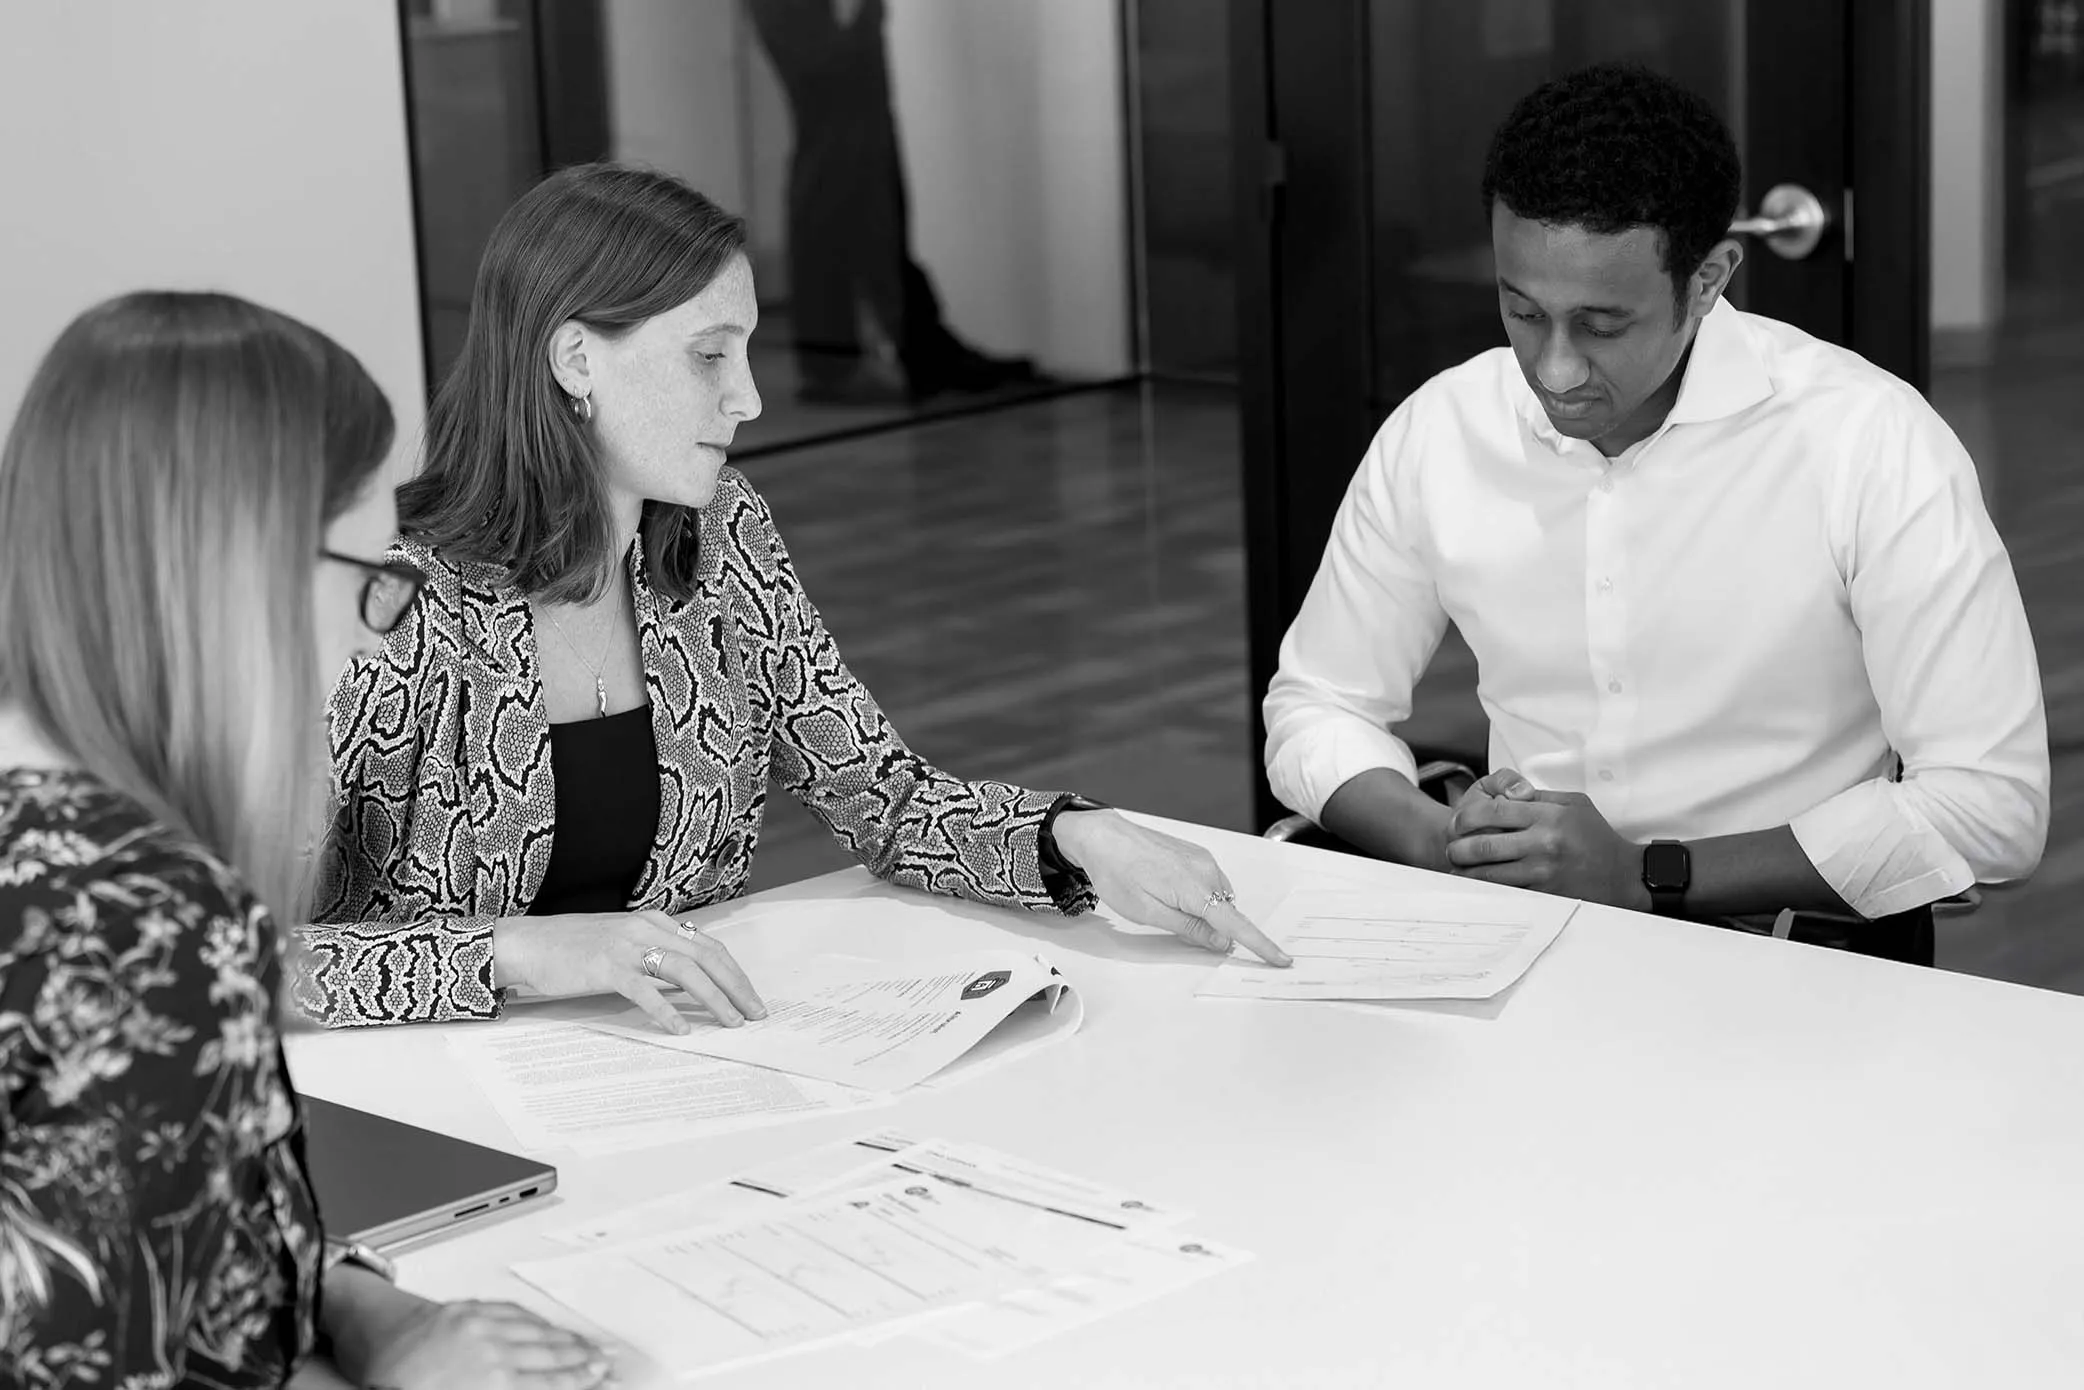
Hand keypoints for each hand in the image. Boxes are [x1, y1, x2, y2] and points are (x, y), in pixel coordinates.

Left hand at [360, 1297, 611, 1389]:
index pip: (549, 1385)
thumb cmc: (395, 1384)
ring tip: (590, 1346)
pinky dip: (537, 1321)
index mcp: (490, 1386)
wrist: (365, 1343)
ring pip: (537, 1335)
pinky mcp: (469, 1310)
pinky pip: (514, 1314)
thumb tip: (530, 1385)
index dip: (580, 1383)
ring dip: (568, 1341)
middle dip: (584, 1362)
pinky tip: (548, 1325)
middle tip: (607, 1364)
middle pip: (551, 1359)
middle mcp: (492, 1356)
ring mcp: (482, 1328)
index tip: (602, 1381)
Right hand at [494, 910, 767, 1033]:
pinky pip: (645, 990)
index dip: (734, 972)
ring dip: (714, 997)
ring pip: (685, 970)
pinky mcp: (605, 967)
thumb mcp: (622, 942)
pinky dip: (667, 1010)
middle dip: (736, 986)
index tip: (750, 996)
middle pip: (706, 956)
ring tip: (731, 1021)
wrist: (527, 943)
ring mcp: (626, 946)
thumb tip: (687, 979)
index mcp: (653, 921)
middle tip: (755, 1013)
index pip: (708, 946)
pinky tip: (681, 1028)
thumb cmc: (572, 947)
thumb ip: (653, 953)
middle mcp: (646, 928)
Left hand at [1051, 810, 1290, 965]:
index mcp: (1196, 889)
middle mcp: (1206, 870)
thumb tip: (1223, 943)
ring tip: (1163, 902)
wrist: (1102, 836)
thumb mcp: (1149, 912)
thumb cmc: (1118, 873)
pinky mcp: (1195, 853)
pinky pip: (1210, 882)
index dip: (1261, 945)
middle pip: (1227, 913)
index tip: (1281, 960)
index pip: (1237, 924)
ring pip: (1218, 898)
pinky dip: (1200, 895)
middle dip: (1216, 929)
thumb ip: (1190, 929)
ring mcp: (1202, 859)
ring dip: (1206, 911)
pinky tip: (1170, 891)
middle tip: (1175, 925)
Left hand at [1443, 769, 1642, 905]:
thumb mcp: (1573, 804)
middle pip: (1483, 845)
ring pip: (1489, 874)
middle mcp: (1543, 843)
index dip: (1466, 816)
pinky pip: (1506, 893)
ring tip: (1455, 869)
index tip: (1456, 822)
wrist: (1622, 875)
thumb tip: (1508, 793)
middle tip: (1450, 849)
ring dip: (1465, 873)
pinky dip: (1486, 891)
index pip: (1493, 811)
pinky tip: (1475, 887)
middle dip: (1458, 848)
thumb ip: (1539, 796)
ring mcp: (1543, 871)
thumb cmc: (1596, 837)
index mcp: (1548, 816)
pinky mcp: (1545, 895)